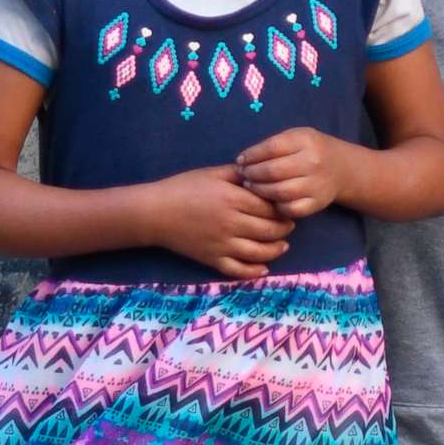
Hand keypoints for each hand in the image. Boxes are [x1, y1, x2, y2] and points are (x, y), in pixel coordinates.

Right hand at [143, 164, 293, 277]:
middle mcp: (231, 223)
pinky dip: (254, 271)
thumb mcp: (213, 173)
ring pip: (259, 252)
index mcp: (233, 199)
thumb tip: (262, 173)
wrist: (155, 213)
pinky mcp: (212, 259)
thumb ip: (239, 173)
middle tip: (288, 225)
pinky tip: (264, 267)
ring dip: (276, 250)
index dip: (282, 208)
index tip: (287, 206)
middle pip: (269, 230)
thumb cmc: (184, 188)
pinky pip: (238, 270)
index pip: (269, 207)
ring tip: (282, 245)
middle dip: (284, 229)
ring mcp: (222, 244)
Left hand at [236, 128, 356, 216]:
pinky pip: (290, 209)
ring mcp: (316, 184)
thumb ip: (272, 145)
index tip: (241, 161)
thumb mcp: (295, 137)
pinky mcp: (317, 203)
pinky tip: (270, 199)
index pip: (271, 148)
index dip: (251, 156)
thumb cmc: (310, 150)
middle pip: (273, 171)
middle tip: (244, 175)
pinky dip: (276, 206)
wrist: (340, 168)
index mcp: (305, 141)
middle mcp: (313, 162)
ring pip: (279, 192)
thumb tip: (243, 160)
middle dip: (252, 174)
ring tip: (252, 186)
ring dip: (259, 190)